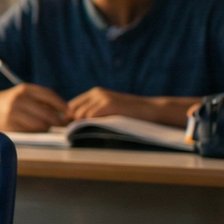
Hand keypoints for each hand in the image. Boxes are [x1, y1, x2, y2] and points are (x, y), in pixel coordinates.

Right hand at [0, 84, 66, 131]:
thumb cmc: (8, 102)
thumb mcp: (22, 94)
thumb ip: (41, 100)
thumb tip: (65, 113)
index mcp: (25, 89)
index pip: (50, 96)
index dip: (63, 106)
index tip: (70, 114)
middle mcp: (19, 99)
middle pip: (48, 113)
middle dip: (58, 122)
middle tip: (62, 126)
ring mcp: (14, 112)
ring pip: (41, 125)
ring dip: (47, 128)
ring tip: (46, 127)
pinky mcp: (10, 125)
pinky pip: (31, 131)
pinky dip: (36, 132)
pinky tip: (34, 130)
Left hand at [66, 88, 197, 126]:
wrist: (151, 110)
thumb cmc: (131, 114)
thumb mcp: (109, 109)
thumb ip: (93, 112)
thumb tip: (73, 123)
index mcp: (95, 93)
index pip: (72, 105)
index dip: (72, 117)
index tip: (77, 128)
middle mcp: (97, 93)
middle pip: (73, 110)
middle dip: (76, 122)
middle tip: (86, 131)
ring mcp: (103, 97)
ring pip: (81, 114)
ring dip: (85, 124)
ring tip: (98, 129)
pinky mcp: (110, 104)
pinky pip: (91, 116)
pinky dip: (93, 123)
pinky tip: (103, 126)